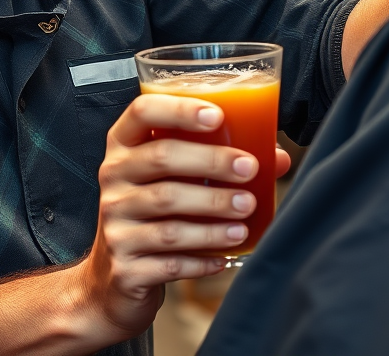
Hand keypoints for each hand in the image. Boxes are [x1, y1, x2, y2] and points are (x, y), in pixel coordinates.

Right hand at [71, 93, 261, 343]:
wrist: (110, 280)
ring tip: (246, 215)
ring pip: (169, 216)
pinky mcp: (125, 268)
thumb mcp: (170, 179)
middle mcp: (113, 179)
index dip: (179, 109)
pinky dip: (203, 260)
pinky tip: (226, 257)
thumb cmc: (151, 213)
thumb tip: (277, 157)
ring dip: (214, 215)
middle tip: (248, 169)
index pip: (142, 111)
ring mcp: (115, 224)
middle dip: (212, 163)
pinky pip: (170, 263)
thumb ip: (214, 161)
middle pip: (162, 159)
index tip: (218, 116)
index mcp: (122, 146)